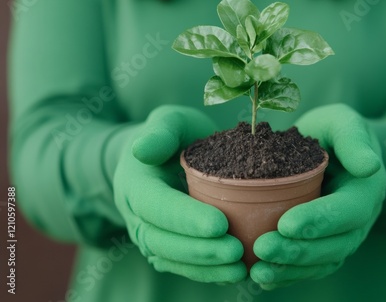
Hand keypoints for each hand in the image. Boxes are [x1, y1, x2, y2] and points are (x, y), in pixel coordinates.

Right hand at [114, 105, 246, 282]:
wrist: (162, 157)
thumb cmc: (171, 137)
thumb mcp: (168, 122)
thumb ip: (160, 133)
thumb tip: (142, 149)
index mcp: (135, 184)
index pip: (156, 205)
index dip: (185, 218)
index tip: (220, 224)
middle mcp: (137, 215)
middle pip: (162, 240)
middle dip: (200, 249)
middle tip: (236, 251)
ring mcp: (150, 235)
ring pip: (172, 259)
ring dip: (205, 268)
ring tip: (240, 269)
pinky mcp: (166, 248)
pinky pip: (183, 266)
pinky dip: (207, 274)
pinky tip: (235, 273)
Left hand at [250, 104, 385, 288]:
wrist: (336, 151)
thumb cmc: (335, 133)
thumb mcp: (343, 123)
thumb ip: (353, 139)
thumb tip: (369, 165)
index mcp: (366, 190)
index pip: (348, 211)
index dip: (319, 221)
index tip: (285, 224)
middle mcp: (359, 220)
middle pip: (335, 245)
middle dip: (298, 250)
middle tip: (262, 248)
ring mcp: (344, 236)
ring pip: (322, 262)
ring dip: (291, 270)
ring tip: (258, 271)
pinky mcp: (326, 245)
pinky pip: (311, 266)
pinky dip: (288, 275)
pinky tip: (262, 278)